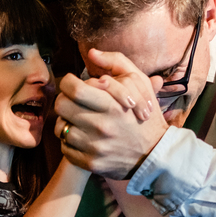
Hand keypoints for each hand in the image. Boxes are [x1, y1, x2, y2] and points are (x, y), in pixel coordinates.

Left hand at [56, 49, 168, 179]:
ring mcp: (94, 147)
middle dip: (64, 100)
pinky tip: (82, 137)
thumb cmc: (143, 115)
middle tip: (73, 102)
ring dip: (66, 121)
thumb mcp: (139, 82)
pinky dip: (70, 142)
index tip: (72, 84)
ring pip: (60, 128)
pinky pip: (65, 148)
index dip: (68, 82)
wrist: (154, 154)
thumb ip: (116, 62)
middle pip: (61, 107)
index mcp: (112, 105)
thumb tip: (92, 53)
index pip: (73, 89)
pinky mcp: (90, 163)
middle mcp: (101, 126)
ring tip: (78, 120)